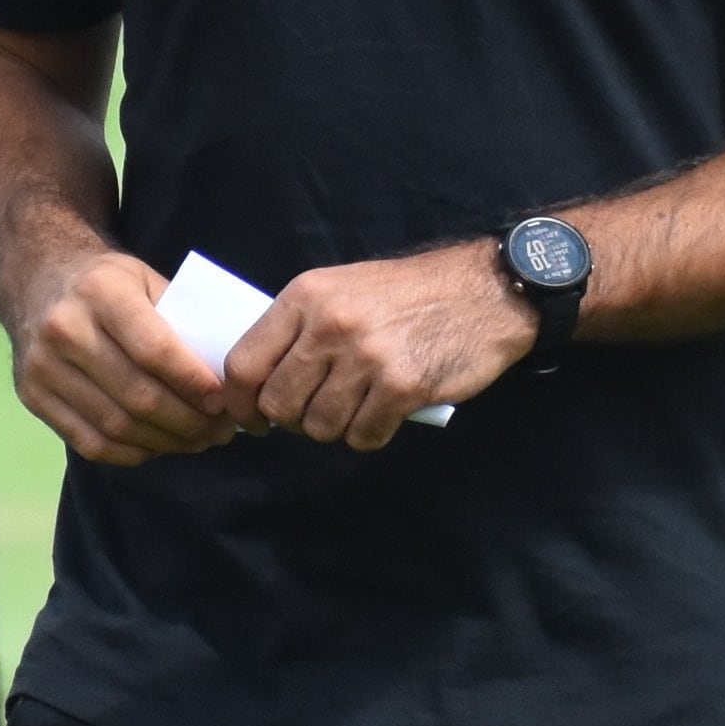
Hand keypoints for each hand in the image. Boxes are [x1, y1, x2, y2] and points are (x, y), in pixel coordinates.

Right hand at [11, 246, 240, 466]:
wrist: (37, 281)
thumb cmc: (107, 283)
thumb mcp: (144, 279)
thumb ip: (180, 319)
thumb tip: (228, 375)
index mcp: (101, 291)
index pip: (155, 350)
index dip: (194, 383)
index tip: (224, 401)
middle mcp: (65, 329)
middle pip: (137, 395)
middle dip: (188, 422)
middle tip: (219, 431)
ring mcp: (42, 366)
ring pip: (115, 426)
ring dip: (165, 442)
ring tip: (197, 441)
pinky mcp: (31, 396)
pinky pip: (89, 443)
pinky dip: (131, 453)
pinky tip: (159, 446)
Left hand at [226, 242, 539, 450]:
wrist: (484, 290)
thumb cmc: (407, 294)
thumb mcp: (341, 290)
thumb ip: (298, 330)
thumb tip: (258, 386)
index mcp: (305, 297)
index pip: (244, 364)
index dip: (240, 403)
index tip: (250, 419)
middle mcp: (330, 325)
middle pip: (278, 404)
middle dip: (292, 420)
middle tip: (314, 413)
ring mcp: (366, 357)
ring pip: (319, 426)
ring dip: (335, 427)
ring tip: (357, 406)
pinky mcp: (402, 386)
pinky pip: (362, 435)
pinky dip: (370, 433)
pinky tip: (385, 412)